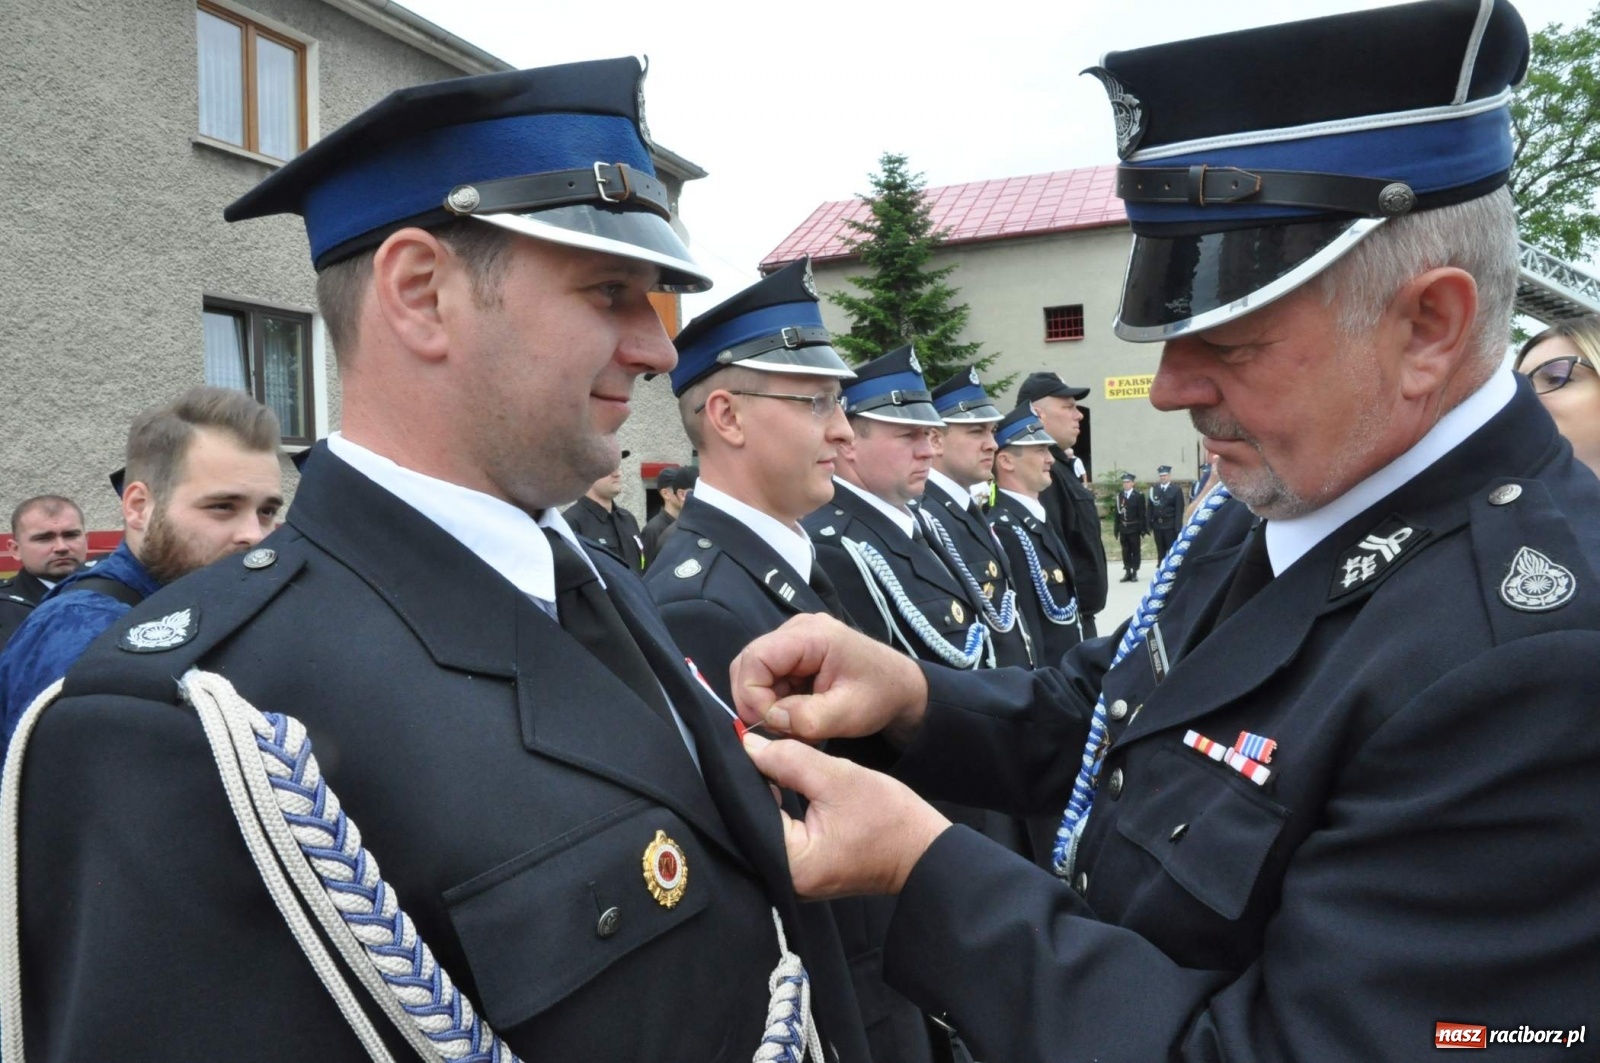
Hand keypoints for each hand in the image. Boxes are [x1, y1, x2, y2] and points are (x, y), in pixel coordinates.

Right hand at [729, 613, 928, 743]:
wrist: (901, 687)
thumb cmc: (880, 696)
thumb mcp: (848, 713)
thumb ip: (807, 718)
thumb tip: (770, 720)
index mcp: (812, 635)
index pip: (755, 658)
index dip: (752, 694)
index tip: (772, 724)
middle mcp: (798, 629)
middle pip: (749, 663)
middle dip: (756, 700)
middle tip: (778, 728)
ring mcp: (795, 639)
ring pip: (756, 672)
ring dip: (767, 703)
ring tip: (793, 724)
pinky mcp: (795, 653)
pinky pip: (769, 676)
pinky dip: (776, 700)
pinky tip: (797, 713)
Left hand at [742, 733, 949, 896]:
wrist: (923, 849)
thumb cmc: (888, 818)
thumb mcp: (837, 777)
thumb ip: (788, 759)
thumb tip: (748, 745)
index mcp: (791, 863)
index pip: (750, 811)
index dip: (750, 775)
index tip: (750, 747)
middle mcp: (784, 880)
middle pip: (753, 823)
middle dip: (756, 788)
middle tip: (761, 753)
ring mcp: (793, 880)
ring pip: (764, 829)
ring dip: (768, 799)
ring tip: (772, 768)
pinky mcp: (803, 872)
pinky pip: (778, 837)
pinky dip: (779, 813)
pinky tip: (782, 790)